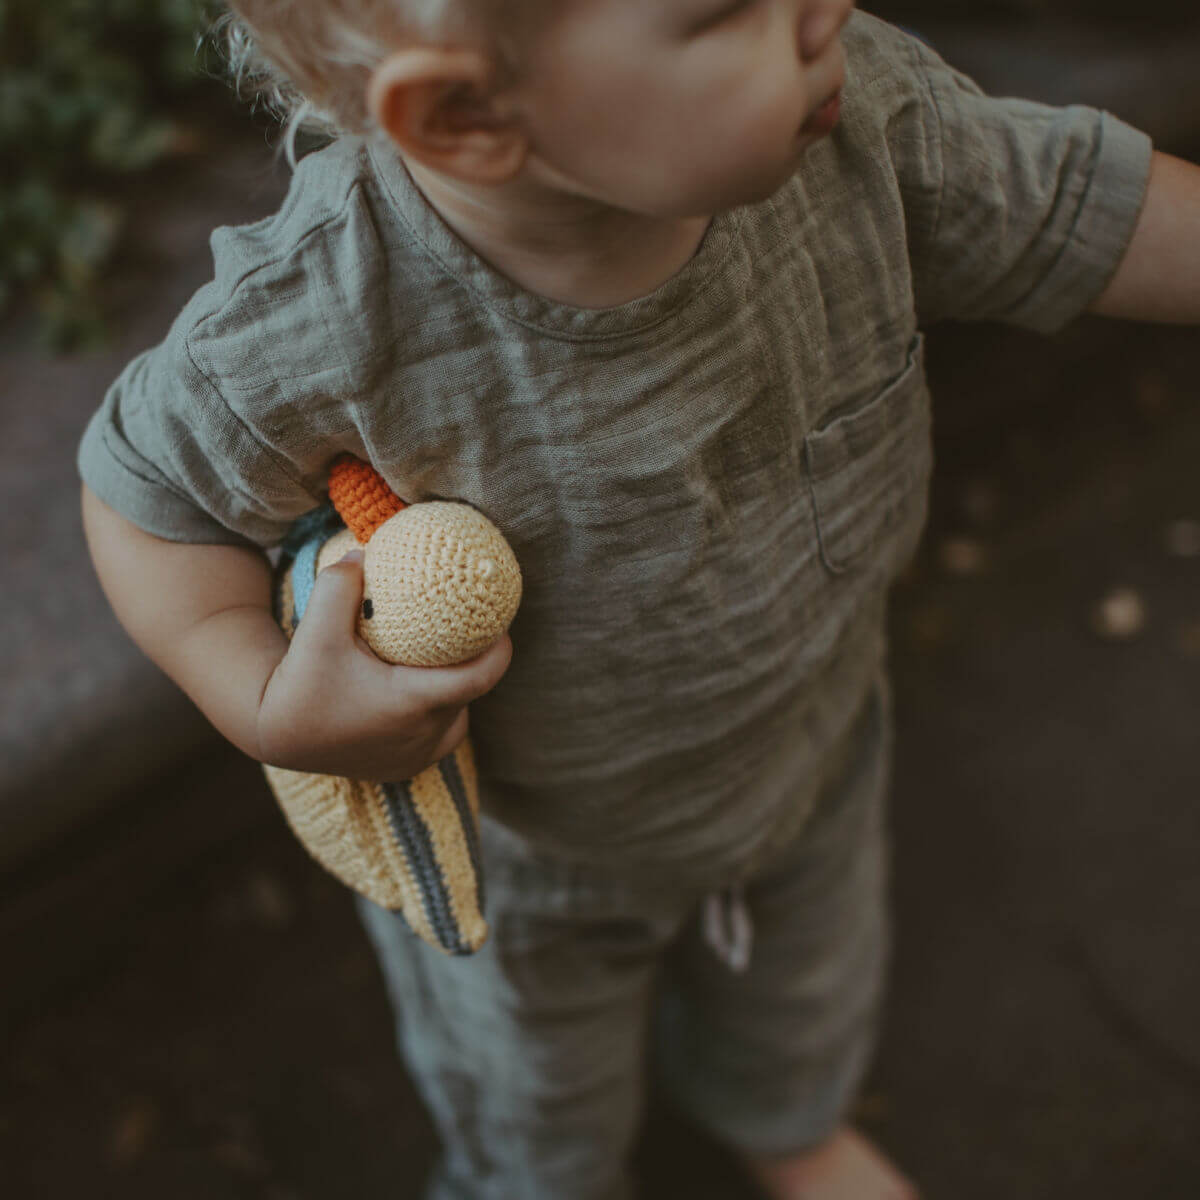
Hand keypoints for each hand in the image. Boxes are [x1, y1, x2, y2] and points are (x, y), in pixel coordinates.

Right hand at [255, 552, 511, 779]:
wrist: (275, 736)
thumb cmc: (298, 686)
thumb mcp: (314, 633)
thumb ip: (339, 588)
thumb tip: (364, 554)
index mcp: (412, 704)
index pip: (481, 676)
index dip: (499, 649)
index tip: (501, 623)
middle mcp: (423, 736)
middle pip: (468, 692)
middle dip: (472, 661)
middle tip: (469, 628)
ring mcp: (417, 757)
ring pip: (456, 714)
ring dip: (453, 687)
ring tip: (445, 655)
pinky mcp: (407, 767)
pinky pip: (441, 733)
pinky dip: (439, 711)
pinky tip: (423, 687)